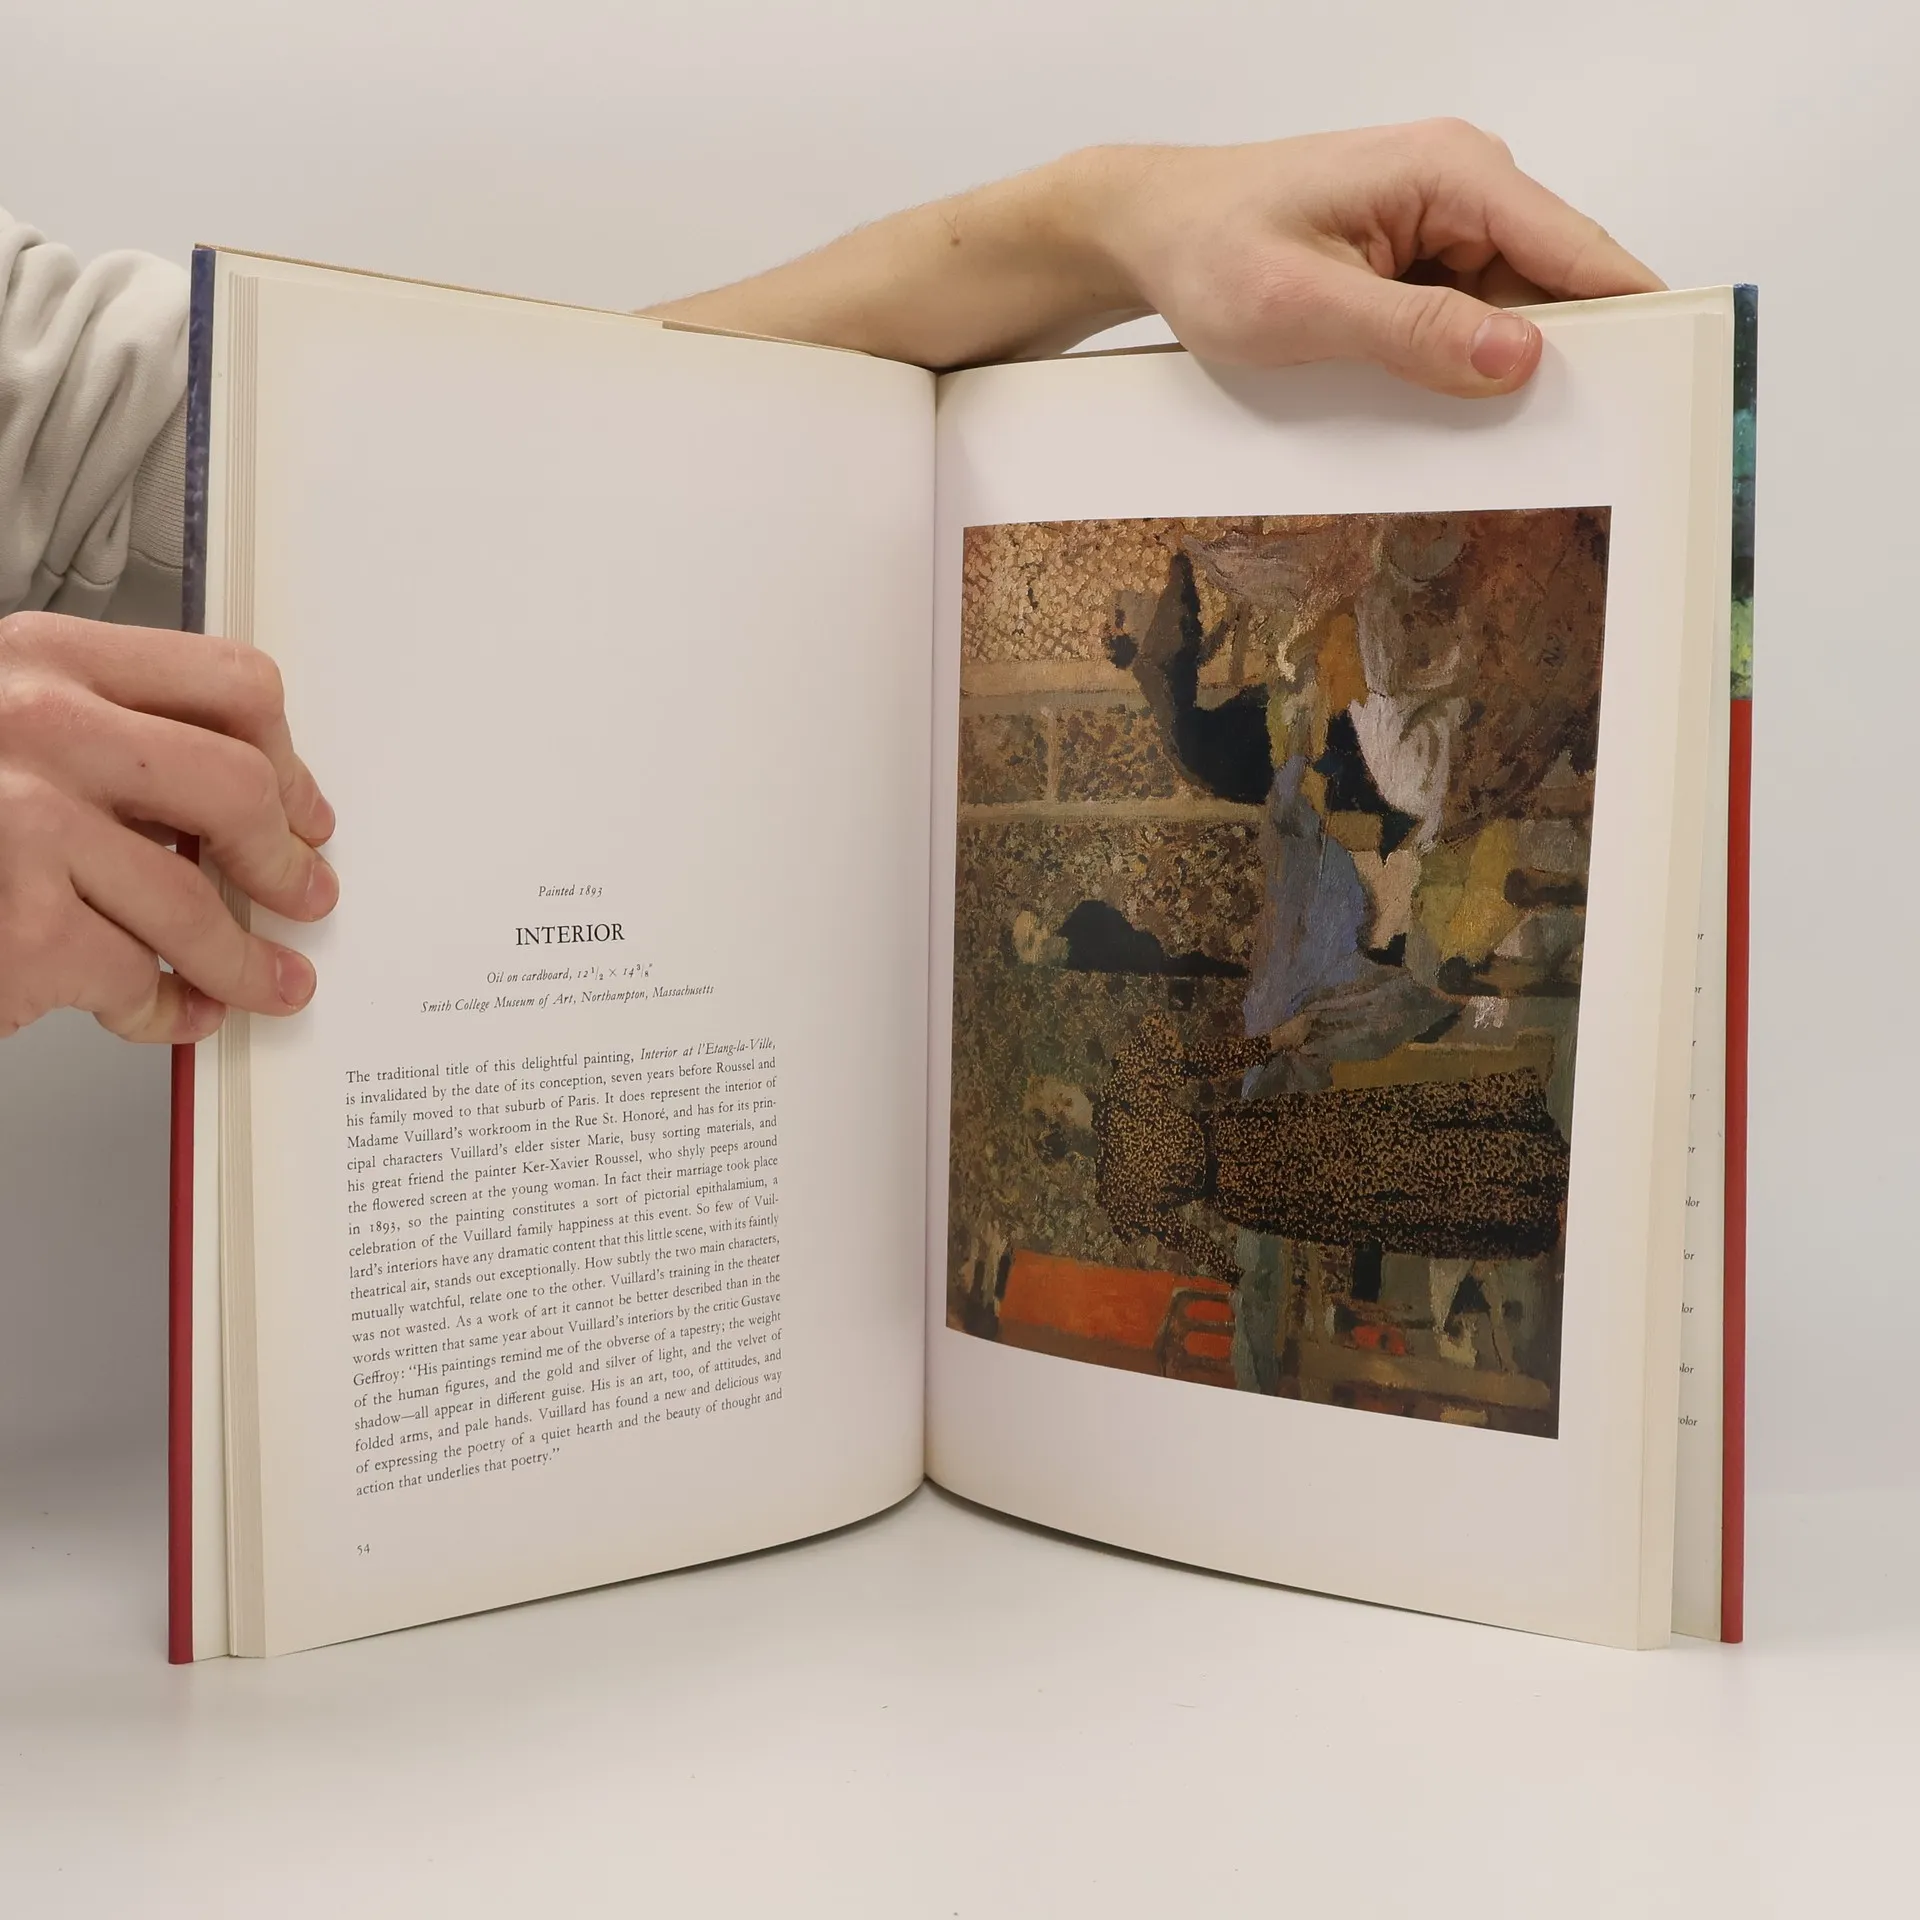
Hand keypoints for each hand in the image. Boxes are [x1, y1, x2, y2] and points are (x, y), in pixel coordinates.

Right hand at [0, 611, 336, 1043]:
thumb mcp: (3, 733)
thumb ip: (102, 742)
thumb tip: (234, 808)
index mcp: (42, 660)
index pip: (229, 683)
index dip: (287, 757)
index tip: (302, 806)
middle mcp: (37, 727)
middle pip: (238, 788)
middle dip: (284, 858)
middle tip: (304, 894)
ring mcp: (24, 827)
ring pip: (196, 903)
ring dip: (246, 959)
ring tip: (268, 983)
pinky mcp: (17, 931)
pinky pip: (135, 978)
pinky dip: (165, 1009)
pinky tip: (169, 1011)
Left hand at [1081, 121, 1664, 396]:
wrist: (1150, 232)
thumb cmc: (1209, 249)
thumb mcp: (1302, 304)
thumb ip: (1410, 331)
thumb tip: (1517, 355)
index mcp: (1450, 174)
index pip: (1576, 248)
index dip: (1636, 315)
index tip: (1678, 381)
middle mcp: (1463, 188)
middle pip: (1557, 285)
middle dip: (1573, 359)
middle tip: (1593, 446)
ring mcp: (1443, 225)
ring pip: (1514, 311)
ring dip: (1512, 373)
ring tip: (1516, 445)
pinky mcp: (1418, 260)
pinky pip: (1469, 320)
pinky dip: (1469, 367)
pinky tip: (1460, 416)